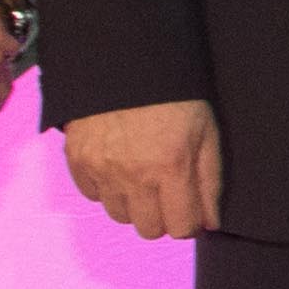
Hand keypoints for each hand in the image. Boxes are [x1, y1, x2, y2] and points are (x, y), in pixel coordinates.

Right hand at [61, 94, 221, 240]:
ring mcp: (103, 169)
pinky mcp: (78, 160)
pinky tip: (118, 166)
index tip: (190, 211)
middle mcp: (135, 175)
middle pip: (149, 229)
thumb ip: (210, 180)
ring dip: (133, 204)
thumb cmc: (173, 94)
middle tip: (166, 192)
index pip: (181, 227)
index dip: (190, 222)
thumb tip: (210, 222)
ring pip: (120, 216)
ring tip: (141, 176)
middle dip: (162, 217)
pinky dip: (106, 188)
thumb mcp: (206, 131)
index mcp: (172, 166)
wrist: (124, 59)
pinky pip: (93, 196)